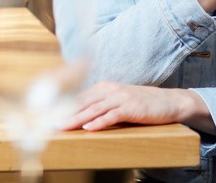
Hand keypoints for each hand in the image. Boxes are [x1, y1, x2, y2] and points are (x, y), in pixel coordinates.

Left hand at [59, 81, 213, 133]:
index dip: (63, 106)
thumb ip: (101, 105)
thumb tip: (81, 115)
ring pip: (94, 109)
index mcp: (104, 87)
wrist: (169, 102)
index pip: (79, 97)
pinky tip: (89, 128)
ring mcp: (121, 98)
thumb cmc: (142, 104)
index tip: (47, 115)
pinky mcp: (131, 108)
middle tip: (47, 123)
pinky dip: (99, 122)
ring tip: (62, 127)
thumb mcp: (119, 100)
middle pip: (82, 102)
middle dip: (64, 113)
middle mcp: (110, 89)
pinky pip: (112, 115)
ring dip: (76, 118)